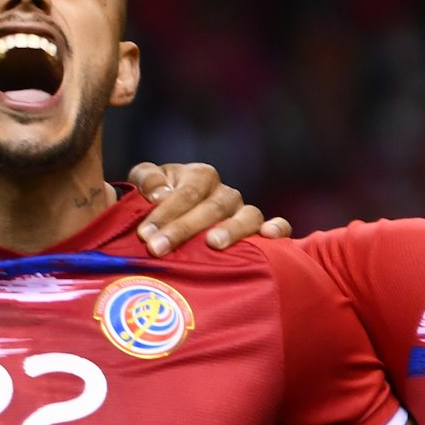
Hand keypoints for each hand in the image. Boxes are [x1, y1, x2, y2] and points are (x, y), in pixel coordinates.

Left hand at [123, 160, 286, 250]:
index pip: (186, 193)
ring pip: (248, 215)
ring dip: (231, 229)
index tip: (144, 234)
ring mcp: (244, 212)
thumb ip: (147, 179)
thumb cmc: (156, 199)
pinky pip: (279, 226)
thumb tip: (160, 193)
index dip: (165, 213)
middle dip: (183, 229)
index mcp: (199, 176)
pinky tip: (269, 237)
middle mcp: (225, 193)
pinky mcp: (258, 231)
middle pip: (212, 207)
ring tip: (213, 243)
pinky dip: (278, 229)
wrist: (172, 217)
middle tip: (158, 248)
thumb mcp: (144, 182)